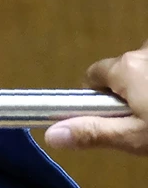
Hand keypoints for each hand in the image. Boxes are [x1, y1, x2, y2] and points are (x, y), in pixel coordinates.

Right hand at [45, 41, 147, 155]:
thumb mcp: (134, 137)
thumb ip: (93, 132)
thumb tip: (50, 134)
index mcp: (125, 67)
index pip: (93, 74)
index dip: (98, 97)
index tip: (111, 115)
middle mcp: (142, 50)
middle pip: (119, 71)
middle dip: (127, 91)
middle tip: (142, 119)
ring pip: (143, 68)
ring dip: (147, 84)